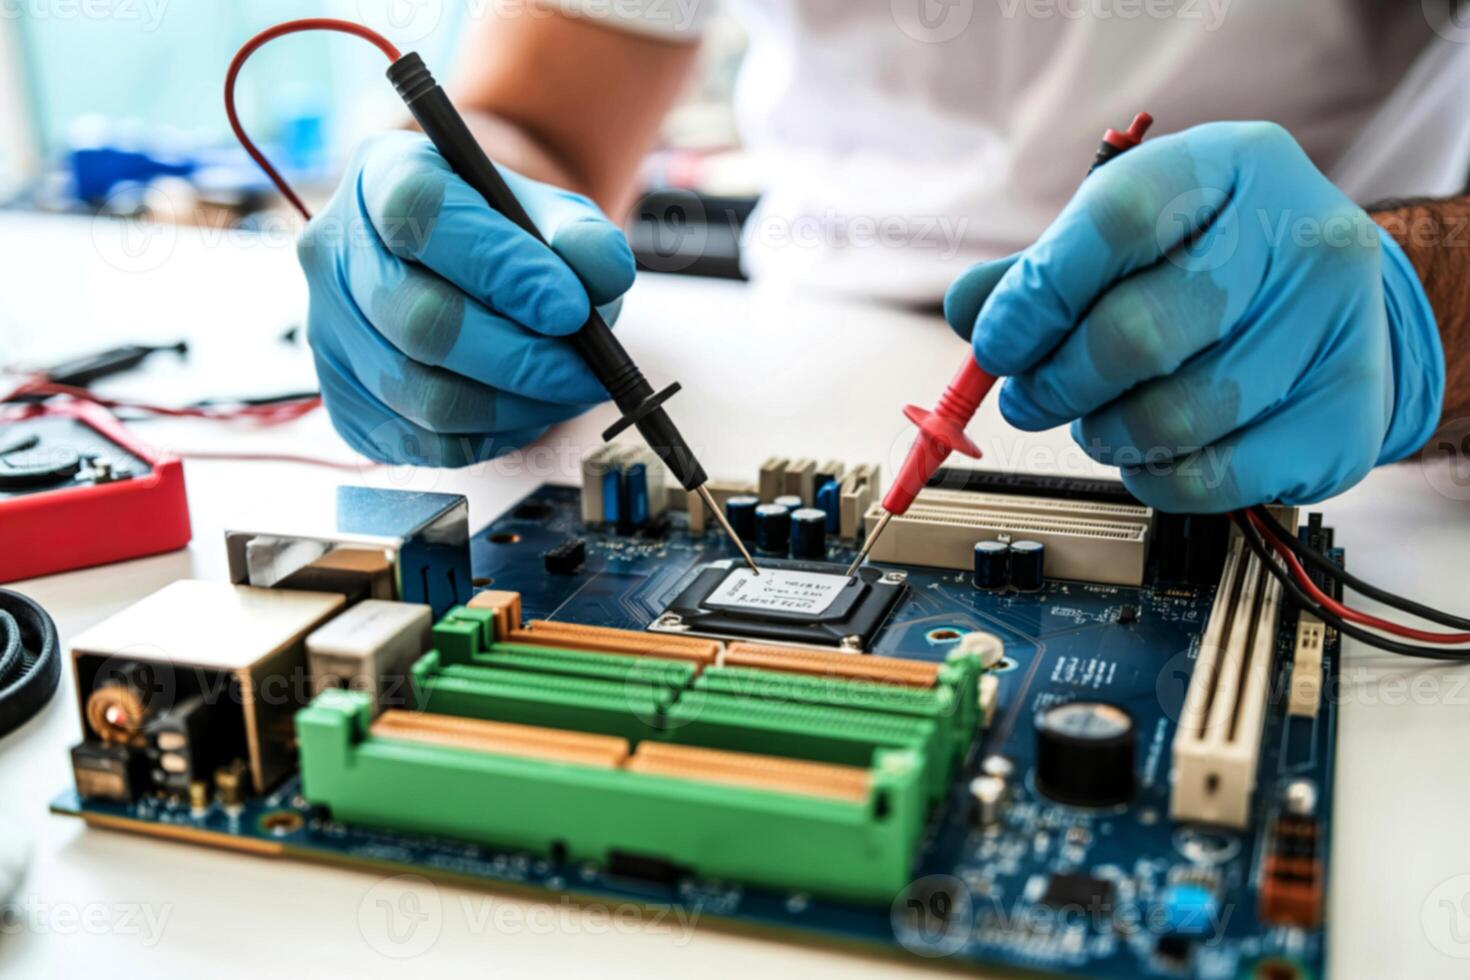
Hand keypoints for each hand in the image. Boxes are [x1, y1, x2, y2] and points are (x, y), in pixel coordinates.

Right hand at [298, 131, 634, 465]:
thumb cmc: (506, 236)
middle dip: (521, 358)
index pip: (422, 216)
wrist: (468, 270)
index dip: (501, 268)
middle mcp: (337, 253)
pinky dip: (490, 437)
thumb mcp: (549, 213)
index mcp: (381, 178)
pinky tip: (526, 410)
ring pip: (422, 395)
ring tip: (567, 391)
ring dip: (514, 406)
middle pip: (419, 321)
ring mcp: (331, 332)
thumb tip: (604, 276)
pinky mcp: (346, 401)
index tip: (570, 308)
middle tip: (587, 372)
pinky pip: (422, 443)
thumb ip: (582, 235)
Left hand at [945, 122, 1442, 511]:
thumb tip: (972, 311)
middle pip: (1140, 333)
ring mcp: (1338, 328)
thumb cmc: (1209, 268)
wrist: (1343, 312)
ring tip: (1096, 421)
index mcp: (1233, 164)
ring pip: (1175, 416)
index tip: (996, 345)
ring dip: (1104, 435)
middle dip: (1058, 383)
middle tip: (1030, 399)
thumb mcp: (1130, 239)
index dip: (1038, 295)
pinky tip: (1147, 454)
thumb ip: (1041, 271)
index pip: (1117, 219)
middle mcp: (1303, 235)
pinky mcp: (1347, 417)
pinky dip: (1154, 478)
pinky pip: (1214, 477)